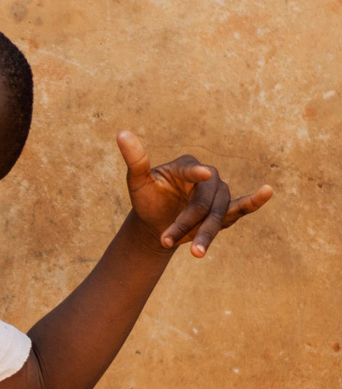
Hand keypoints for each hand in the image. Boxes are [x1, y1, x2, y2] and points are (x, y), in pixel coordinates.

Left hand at [117, 130, 272, 257]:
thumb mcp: (137, 183)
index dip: (195, 174)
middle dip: (186, 222)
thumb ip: (135, 160)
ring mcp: (218, 193)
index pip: (191, 172)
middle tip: (165, 240)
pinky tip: (267, 191)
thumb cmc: (146, 200)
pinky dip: (254, 201)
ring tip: (195, 254)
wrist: (157, 223)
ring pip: (217, 214)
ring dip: (206, 234)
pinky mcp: (225, 209)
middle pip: (203, 201)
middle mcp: (207, 176)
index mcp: (186, 165)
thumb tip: (121, 133)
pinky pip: (241, 206)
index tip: (203, 174)